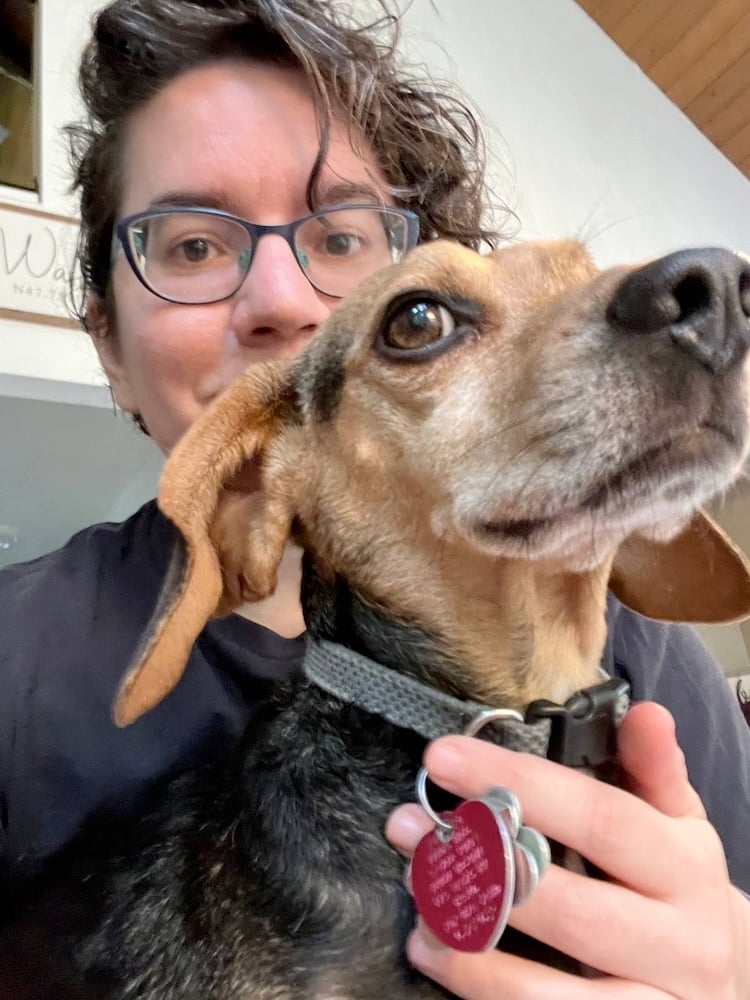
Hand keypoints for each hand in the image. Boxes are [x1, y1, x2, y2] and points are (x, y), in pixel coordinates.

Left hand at [386, 702, 749, 997]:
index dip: (519, 784)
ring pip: (550, 991)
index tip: (442, 757)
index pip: (599, 818)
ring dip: (469, 942)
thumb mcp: (676, 821)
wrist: (727, 979)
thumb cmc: (678, 884)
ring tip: (416, 897)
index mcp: (686, 867)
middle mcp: (680, 943)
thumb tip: (644, 712)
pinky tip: (435, 953)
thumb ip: (653, 768)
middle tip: (406, 828)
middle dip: (477, 864)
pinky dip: (483, 993)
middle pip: (568, 906)